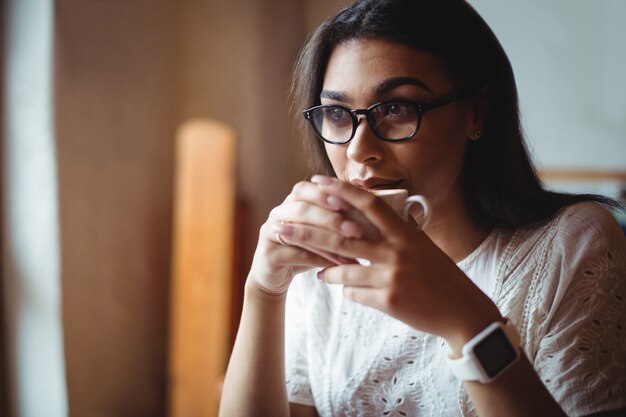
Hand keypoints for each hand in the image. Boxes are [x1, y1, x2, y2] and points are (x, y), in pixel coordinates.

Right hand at [247, 180, 365, 296]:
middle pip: (302, 206)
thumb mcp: (324, 232)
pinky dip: (316, 258)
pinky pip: (293, 253)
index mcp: (292, 201)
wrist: (275, 277)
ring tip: (348, 249)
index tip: (354, 204)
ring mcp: (270, 232)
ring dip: (324, 238)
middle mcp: (279, 212)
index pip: (309, 188)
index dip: (330, 193)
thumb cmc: (305, 250)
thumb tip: (368, 198)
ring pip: (296, 229)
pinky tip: (335, 265)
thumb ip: (340, 216)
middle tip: (355, 230)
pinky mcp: (268, 254)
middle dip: (330, 217)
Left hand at [285, 175, 501, 348]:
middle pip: (342, 236)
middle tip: (282, 226)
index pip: (368, 203)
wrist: (462, 312)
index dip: (340, 190)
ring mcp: (391, 276)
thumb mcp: (422, 245)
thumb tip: (365, 215)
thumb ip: (396, 231)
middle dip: (308, 231)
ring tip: (319, 271)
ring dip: (325, 270)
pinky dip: (347, 291)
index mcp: (405, 232)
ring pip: (342, 269)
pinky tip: (348, 291)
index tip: (316, 183)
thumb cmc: (440, 275)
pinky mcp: (388, 300)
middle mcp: (396, 250)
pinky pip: (353, 293)